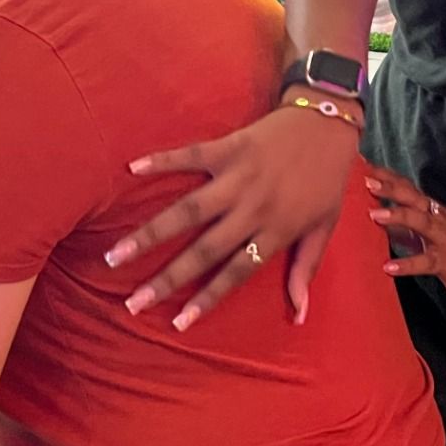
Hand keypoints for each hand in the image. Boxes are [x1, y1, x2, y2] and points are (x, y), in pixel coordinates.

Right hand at [105, 92, 361, 328]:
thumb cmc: (327, 179)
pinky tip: (132, 169)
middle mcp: (253, 208)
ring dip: (150, 233)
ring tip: (116, 254)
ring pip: (188, 210)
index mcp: (276, 230)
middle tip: (132, 302)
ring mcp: (238, 176)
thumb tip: (299, 315)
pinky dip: (162, 160)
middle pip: (203, 249)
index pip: (235, 273)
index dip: (206, 299)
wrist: (330, 122)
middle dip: (167, 278)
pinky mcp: (229, 147)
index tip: (177, 323)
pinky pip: (190, 155)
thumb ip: (306, 269)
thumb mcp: (325, 227)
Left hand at [366, 167, 445, 306]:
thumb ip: (405, 225)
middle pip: (413, 197)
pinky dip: (407, 264)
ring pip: (421, 222)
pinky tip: (389, 267)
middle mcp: (437, 218)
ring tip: (375, 215)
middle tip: (367, 181)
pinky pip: (426, 261)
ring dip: (398, 216)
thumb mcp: (429, 233)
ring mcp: (443, 238)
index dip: (387, 177)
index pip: (407, 187)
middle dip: (390, 188)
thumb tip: (378, 216)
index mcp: (431, 210)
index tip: (364, 166)